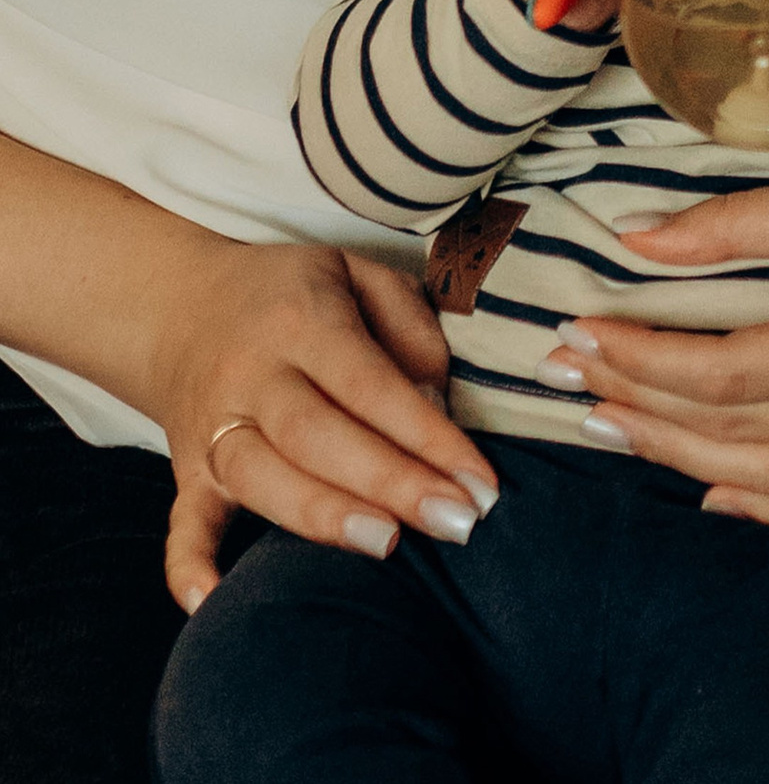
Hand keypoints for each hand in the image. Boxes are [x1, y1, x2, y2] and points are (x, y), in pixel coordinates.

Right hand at [150, 244, 500, 612]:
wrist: (181, 305)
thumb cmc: (297, 295)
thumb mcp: (361, 273)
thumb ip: (410, 326)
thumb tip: (434, 402)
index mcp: (301, 323)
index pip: (370, 385)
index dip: (428, 436)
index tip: (480, 482)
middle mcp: (249, 377)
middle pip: (316, 437)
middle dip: (391, 484)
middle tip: (456, 522)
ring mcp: (210, 427)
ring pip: (258, 477)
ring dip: (320, 517)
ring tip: (385, 545)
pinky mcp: (184, 469)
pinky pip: (181, 521)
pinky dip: (190, 563)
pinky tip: (214, 602)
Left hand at [538, 84, 768, 527]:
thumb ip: (740, 224)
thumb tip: (635, 239)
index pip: (721, 374)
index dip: (639, 358)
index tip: (582, 331)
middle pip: (736, 434)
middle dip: (642, 406)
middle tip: (576, 376)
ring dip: (685, 459)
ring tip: (619, 425)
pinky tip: (718, 495)